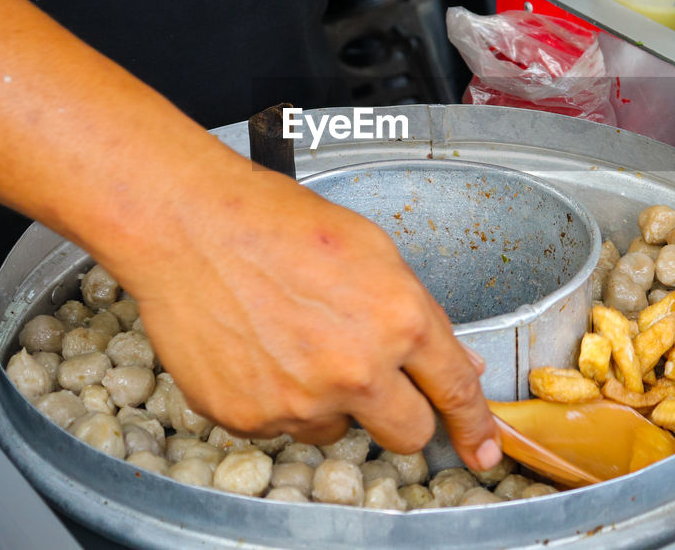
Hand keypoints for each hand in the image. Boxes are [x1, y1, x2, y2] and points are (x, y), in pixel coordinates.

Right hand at [112, 163, 501, 470]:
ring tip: (295, 341)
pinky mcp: (252, 417)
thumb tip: (454, 360)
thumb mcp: (373, 251)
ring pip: (339, 430)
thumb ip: (419, 313)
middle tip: (372, 382)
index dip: (475, 427)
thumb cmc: (276, 224)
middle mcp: (356, 369)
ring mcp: (301, 400)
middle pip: (409, 434)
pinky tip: (261, 349)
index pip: (455, 391)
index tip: (483, 450)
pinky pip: (283, 426)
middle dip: (401, 415)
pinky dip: (277, 398)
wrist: (191, 227)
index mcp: (398, 320)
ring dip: (330, 402)